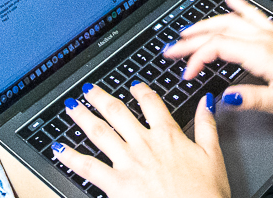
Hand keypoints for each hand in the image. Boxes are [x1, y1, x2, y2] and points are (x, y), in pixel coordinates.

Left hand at [53, 82, 227, 197]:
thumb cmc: (205, 193)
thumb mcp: (213, 155)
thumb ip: (206, 125)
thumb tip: (206, 102)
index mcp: (167, 135)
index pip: (151, 104)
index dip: (141, 91)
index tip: (134, 85)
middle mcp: (144, 144)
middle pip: (118, 113)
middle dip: (101, 98)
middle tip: (88, 89)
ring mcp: (128, 162)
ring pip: (99, 132)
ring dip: (82, 117)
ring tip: (71, 107)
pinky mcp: (116, 184)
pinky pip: (88, 167)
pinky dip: (71, 157)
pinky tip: (59, 148)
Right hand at [164, 0, 272, 122]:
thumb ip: (252, 99)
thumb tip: (225, 97)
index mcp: (262, 54)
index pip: (218, 48)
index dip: (196, 58)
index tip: (186, 74)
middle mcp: (265, 38)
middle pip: (219, 30)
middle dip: (191, 39)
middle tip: (171, 49)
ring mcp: (272, 34)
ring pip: (232, 20)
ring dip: (206, 24)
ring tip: (186, 31)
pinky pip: (253, 15)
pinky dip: (237, 6)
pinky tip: (229, 0)